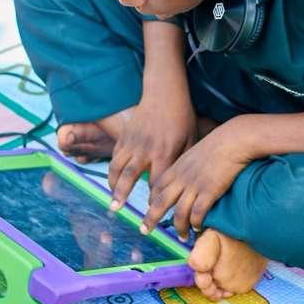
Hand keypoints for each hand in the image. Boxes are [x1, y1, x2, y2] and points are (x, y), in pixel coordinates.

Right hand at [107, 90, 196, 211]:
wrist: (164, 92)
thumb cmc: (182, 117)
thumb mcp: (190, 139)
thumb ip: (183, 162)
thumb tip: (182, 184)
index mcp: (164, 152)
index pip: (157, 182)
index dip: (154, 200)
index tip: (152, 212)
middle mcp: (145, 148)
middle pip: (130, 176)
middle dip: (122, 195)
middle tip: (116, 210)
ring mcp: (132, 141)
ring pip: (117, 166)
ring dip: (113, 184)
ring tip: (113, 200)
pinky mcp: (124, 135)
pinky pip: (115, 156)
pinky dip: (113, 170)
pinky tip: (114, 181)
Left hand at [139, 120, 253, 240]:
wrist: (232, 140)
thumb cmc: (217, 144)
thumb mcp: (193, 153)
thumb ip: (185, 166)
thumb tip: (184, 176)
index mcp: (176, 168)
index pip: (157, 187)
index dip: (151, 200)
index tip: (149, 209)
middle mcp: (181, 178)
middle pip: (160, 202)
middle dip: (150, 218)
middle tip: (144, 231)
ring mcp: (194, 186)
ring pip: (179, 212)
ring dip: (179, 227)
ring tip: (182, 237)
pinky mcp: (209, 192)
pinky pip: (197, 213)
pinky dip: (195, 223)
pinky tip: (197, 228)